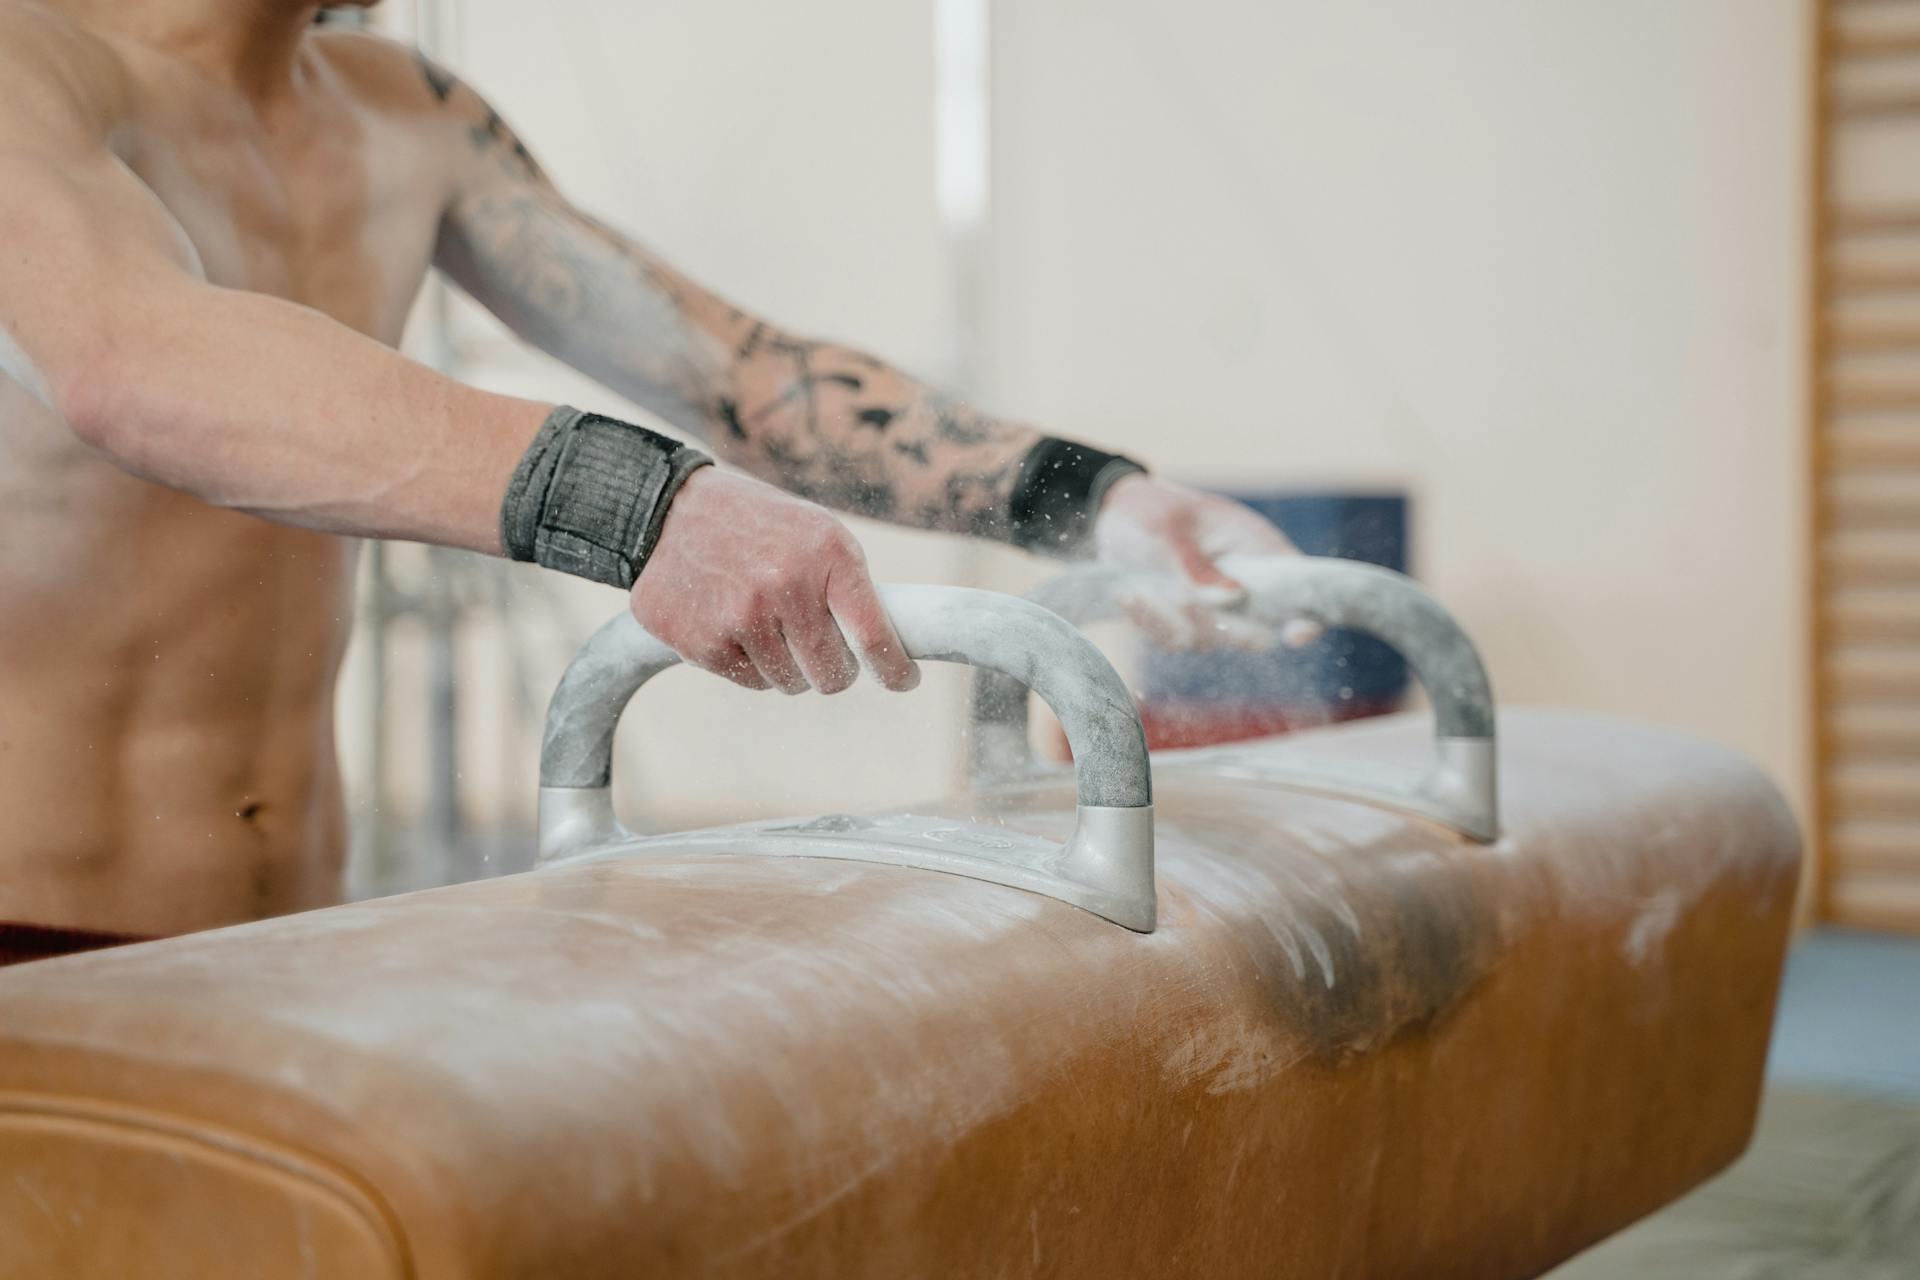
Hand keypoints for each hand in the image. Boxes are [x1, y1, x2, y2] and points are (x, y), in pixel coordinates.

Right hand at [631, 469, 919, 693]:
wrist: (672, 511)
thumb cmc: (762, 527)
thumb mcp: (818, 534)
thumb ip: (850, 588)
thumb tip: (884, 656)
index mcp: (827, 554)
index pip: (873, 635)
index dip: (894, 670)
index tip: (904, 680)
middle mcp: (785, 586)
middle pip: (831, 675)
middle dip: (833, 669)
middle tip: (822, 649)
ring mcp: (740, 617)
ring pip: (789, 683)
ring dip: (788, 666)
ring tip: (767, 621)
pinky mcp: (702, 643)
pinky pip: (750, 681)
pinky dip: (750, 664)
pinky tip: (733, 623)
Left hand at [1092, 474, 1313, 650]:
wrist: (1114, 511)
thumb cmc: (1152, 508)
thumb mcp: (1170, 528)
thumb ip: (1197, 564)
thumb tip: (1233, 598)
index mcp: (1255, 548)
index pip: (1298, 585)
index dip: (1307, 615)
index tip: (1295, 635)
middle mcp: (1241, 583)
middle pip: (1256, 630)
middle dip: (1226, 631)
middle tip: (1185, 605)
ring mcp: (1211, 606)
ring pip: (1211, 639)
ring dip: (1177, 624)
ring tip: (1139, 592)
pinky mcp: (1181, 619)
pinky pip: (1173, 638)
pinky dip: (1152, 624)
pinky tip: (1128, 598)